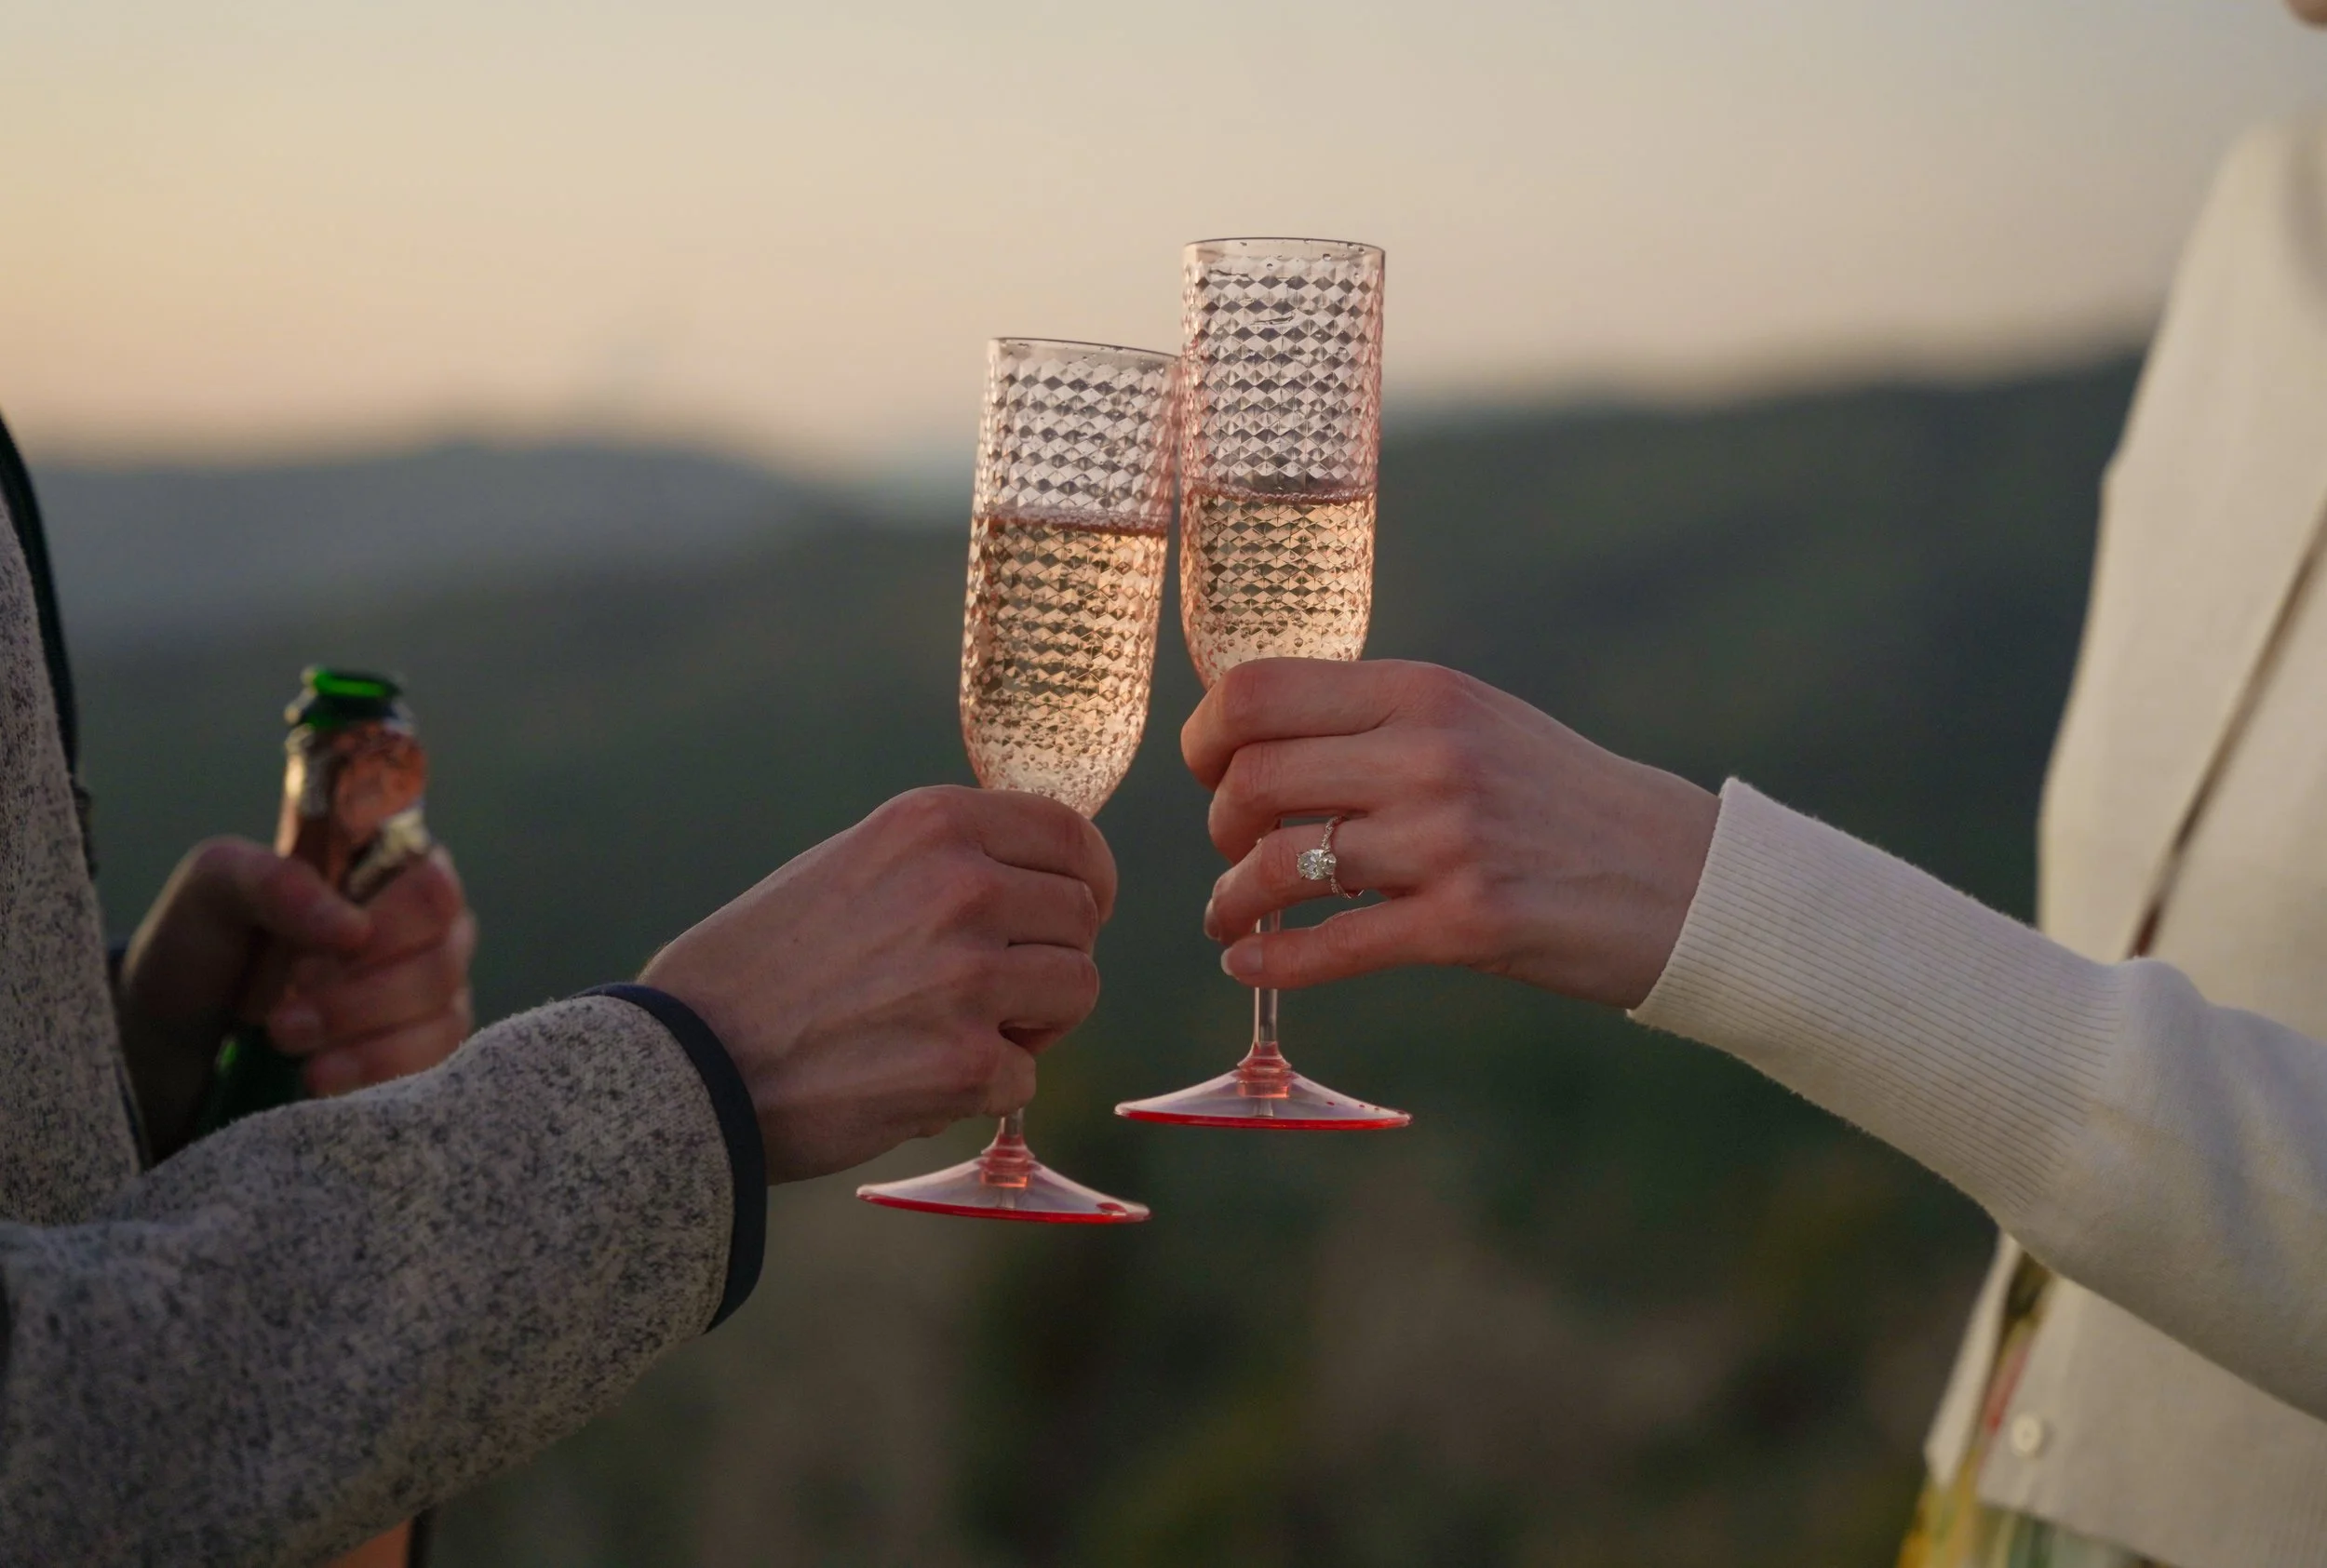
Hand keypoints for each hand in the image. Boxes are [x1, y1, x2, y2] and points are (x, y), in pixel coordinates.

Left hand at [119, 840, 477, 1153]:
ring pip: (442, 1016)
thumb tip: (354, 928)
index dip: (387, 929)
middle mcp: (427, 926)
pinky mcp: (426, 1046)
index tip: (308, 961)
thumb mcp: (216, 886)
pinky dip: (377, 1072)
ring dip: (363, 1039)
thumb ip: (278, 883)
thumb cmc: (205, 942)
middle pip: (441, 960)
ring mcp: (433, 990)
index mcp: (390, 869)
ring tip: (288, 1045)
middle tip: (283, 1020)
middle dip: (359, 998)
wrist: (180, 1030)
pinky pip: (435, 1062)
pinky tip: (320, 1076)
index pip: (434, 888)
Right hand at [640, 785, 1114, 1183]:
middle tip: (995, 992)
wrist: (686, 1062)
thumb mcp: (852, 865)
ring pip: (1077, 991)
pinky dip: (982, 1090)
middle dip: (1052, 957)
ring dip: (1033, 1023)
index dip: (1090, 876)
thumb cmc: (759, 967)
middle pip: (1082, 918)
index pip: (1069, 834)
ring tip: (958, 1032)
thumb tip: (1033, 878)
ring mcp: (970, 976)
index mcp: (931, 824)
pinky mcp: (967, 1063)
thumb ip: (944, 861)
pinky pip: (1025, 1076)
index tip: (1083, 906)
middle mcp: (961, 886)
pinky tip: (915, 1080)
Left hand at [1185, 659, 1718, 1008]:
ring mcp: (1448, 840)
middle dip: (1221, 829)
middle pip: (1251, 780)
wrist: (1690, 881)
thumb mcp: (1480, 725)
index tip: (1209, 772)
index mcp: (1425, 692)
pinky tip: (1249, 964)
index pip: (1257, 691)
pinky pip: (1330, 946)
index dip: (1207, 737)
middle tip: (1236, 854)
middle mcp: (1430, 754)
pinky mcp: (1467, 925)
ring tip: (1233, 918)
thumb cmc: (1567, 804)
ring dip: (1234, 902)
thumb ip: (1382, 723)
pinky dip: (1270, 961)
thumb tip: (1261, 741)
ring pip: (1279, 867)